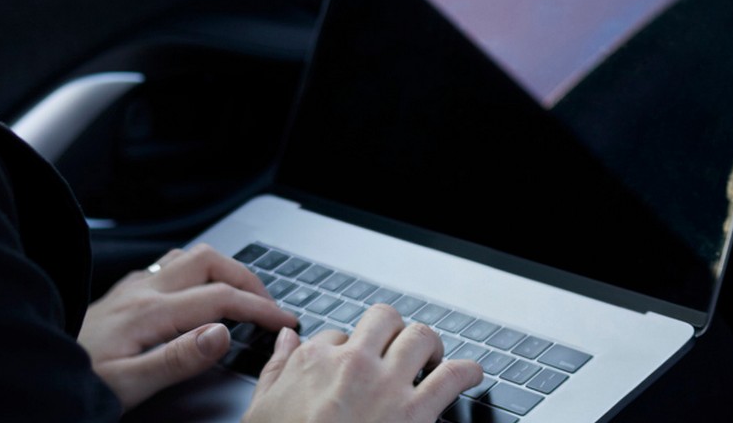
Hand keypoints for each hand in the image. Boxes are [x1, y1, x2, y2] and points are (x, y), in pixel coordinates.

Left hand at [80, 243, 295, 409]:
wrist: (32, 373)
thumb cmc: (76, 381)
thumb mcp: (129, 384)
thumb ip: (178, 358)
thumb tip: (222, 333)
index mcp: (149, 312)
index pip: (220, 298)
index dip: (259, 308)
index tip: (283, 321)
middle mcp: (142, 290)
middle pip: (211, 261)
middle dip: (249, 279)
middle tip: (269, 306)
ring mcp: (132, 287)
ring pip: (191, 256)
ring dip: (225, 270)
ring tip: (243, 295)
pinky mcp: (124, 293)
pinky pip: (170, 265)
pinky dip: (199, 272)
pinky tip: (199, 291)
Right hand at [241, 303, 484, 422]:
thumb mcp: (261, 410)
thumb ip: (276, 369)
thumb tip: (286, 339)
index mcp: (315, 361)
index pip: (338, 334)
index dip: (349, 348)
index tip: (353, 363)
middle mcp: (354, 363)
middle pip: (384, 320)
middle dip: (394, 332)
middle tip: (399, 349)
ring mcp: (387, 385)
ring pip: (421, 337)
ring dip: (430, 346)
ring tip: (434, 358)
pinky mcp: (415, 413)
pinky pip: (452, 376)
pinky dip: (468, 371)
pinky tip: (471, 375)